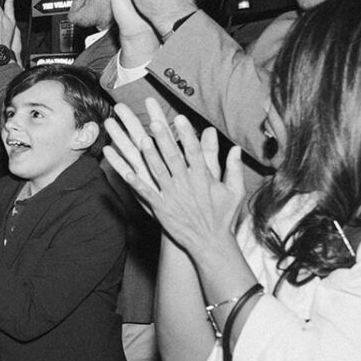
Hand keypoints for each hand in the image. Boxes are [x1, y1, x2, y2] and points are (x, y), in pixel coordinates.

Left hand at [102, 97, 244, 257]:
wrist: (209, 242)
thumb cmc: (222, 216)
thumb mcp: (234, 191)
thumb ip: (233, 168)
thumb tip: (236, 147)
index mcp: (203, 178)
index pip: (195, 152)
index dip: (187, 134)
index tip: (180, 118)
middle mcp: (187, 184)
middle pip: (174, 157)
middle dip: (164, 139)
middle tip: (155, 121)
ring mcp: (172, 196)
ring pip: (158, 172)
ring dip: (149, 156)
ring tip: (140, 140)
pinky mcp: (161, 208)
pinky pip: (146, 194)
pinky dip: (136, 184)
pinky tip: (125, 173)